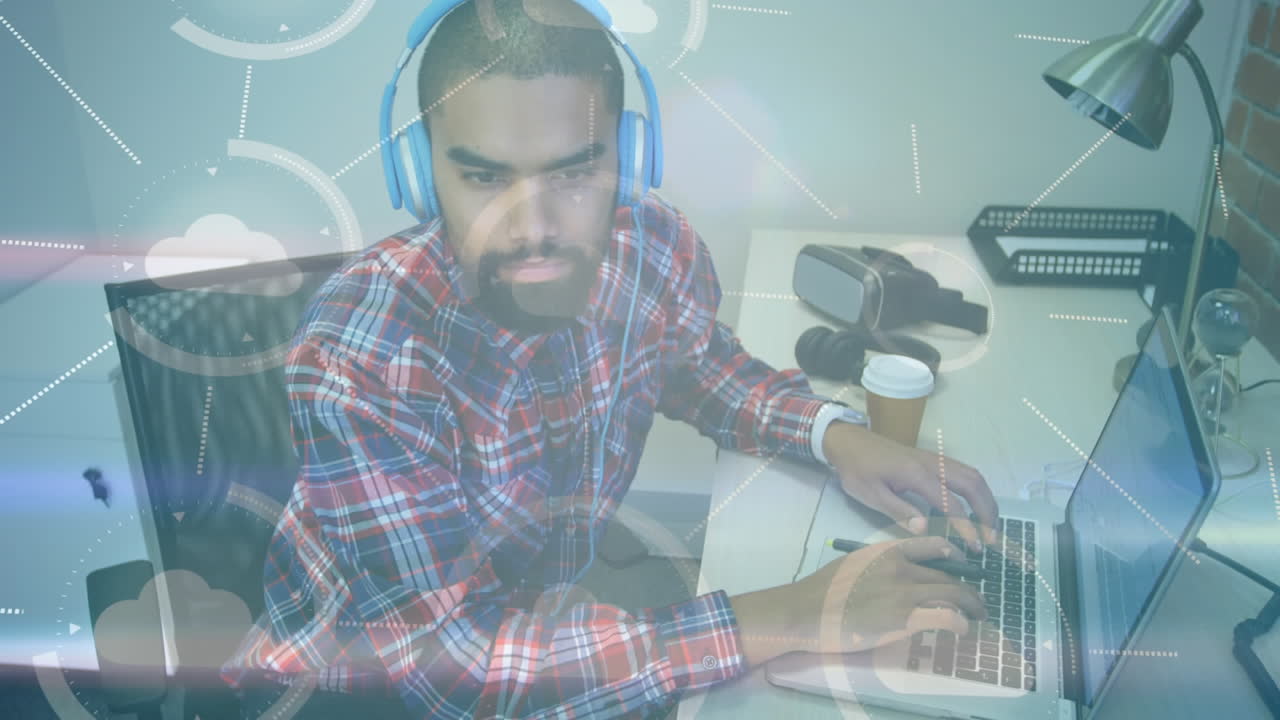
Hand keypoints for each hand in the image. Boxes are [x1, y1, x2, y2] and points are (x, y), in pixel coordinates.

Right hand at [730, 537, 985, 663]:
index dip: (957, 556)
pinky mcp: (905, 618)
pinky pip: (947, 616)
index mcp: (888, 551)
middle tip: (976, 602)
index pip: (935, 545)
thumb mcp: (855, 565)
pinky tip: (963, 629)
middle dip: (969, 588)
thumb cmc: (824, 591)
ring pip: (955, 593)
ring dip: (972, 606)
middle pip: (949, 574)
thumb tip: (899, 577)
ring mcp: (904, 591)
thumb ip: (881, 566)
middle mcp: (902, 566)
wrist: (807, 611)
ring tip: (978, 616)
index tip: (965, 567)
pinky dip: (961, 622)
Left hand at [822, 422, 998, 550]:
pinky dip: (976, 489)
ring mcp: (934, 459)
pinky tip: (975, 506)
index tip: (975, 548)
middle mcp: (932, 463)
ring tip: (990, 525)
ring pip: (972, 475)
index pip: (952, 504)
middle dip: (988, 511)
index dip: (966, 527)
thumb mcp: (871, 495)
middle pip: (973, 484)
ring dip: (986, 499)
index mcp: (917, 475)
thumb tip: (925, 530)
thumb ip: (899, 511)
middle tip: (993, 538)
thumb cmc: (857, 469)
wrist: (849, 442)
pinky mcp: (932, 459)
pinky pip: (963, 472)